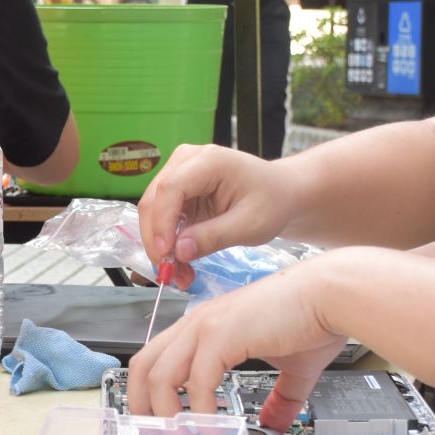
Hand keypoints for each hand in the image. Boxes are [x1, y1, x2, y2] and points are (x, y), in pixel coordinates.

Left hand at [127, 257, 345, 423]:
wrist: (334, 295)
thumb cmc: (316, 318)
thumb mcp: (293, 368)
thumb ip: (279, 397)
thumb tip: (276, 422)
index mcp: (206, 326)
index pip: (157, 359)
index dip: (149, 394)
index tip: (159, 424)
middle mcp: (198, 323)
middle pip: (143, 366)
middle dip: (142, 406)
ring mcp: (205, 327)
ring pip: (159, 376)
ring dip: (167, 416)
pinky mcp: (221, 335)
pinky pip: (195, 382)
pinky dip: (199, 411)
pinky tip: (212, 429)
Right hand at [137, 143, 290, 289]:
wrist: (281, 194)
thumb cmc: (273, 202)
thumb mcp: (250, 225)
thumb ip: (214, 237)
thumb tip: (179, 251)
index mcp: (210, 160)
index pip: (171, 188)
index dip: (162, 222)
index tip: (165, 254)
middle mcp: (188, 161)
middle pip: (154, 200)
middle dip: (157, 241)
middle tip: (169, 273)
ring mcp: (180, 174)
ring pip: (153, 212)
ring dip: (161, 246)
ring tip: (179, 274)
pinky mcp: (179, 191)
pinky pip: (162, 219)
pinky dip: (167, 244)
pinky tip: (180, 263)